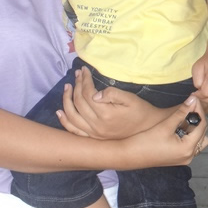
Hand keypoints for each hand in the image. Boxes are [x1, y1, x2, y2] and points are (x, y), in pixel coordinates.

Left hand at [57, 66, 171, 138]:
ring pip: (72, 116)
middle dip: (76, 86)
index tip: (84, 70)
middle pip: (78, 102)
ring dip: (66, 100)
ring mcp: (93, 134)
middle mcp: (96, 126)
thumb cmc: (141, 112)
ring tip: (67, 87)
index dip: (84, 80)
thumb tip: (94, 94)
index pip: (87, 94)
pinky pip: (74, 131)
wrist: (147, 131)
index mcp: (105, 115)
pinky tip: (59, 112)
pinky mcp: (93, 138)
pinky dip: (65, 121)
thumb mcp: (131, 99)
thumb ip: (112, 94)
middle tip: (77, 74)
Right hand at [121, 99, 207, 169]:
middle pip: (202, 133)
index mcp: (187, 148)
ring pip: (198, 140)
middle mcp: (189, 156)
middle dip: (198, 118)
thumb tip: (192, 100)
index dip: (199, 110)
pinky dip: (189, 136)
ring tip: (185, 117)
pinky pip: (191, 145)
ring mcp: (185, 159)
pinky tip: (180, 127)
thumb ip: (180, 113)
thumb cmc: (145, 142)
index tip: (194, 99)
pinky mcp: (179, 159)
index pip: (201, 125)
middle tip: (191, 104)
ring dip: (194, 128)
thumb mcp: (164, 126)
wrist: (130, 155)